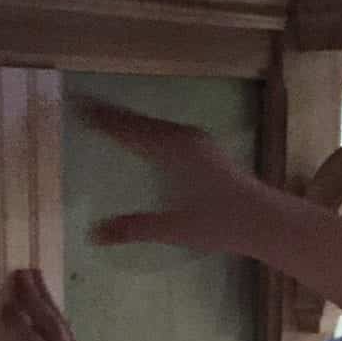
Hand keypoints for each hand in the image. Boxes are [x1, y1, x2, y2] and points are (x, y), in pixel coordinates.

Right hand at [79, 97, 269, 255]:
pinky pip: (166, 131)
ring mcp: (196, 141)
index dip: (103, 120)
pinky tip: (143, 136)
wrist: (262, 218)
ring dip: (130, 120)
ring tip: (106, 116)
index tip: (79, 107)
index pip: (128, 130)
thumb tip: (93, 234)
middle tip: (84, 105)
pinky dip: (147, 130)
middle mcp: (183, 138)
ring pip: (154, 125)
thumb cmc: (219, 223)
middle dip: (112, 115)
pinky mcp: (204, 149)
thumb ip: (133, 228)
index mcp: (171, 150)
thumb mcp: (172, 228)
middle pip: (139, 122)